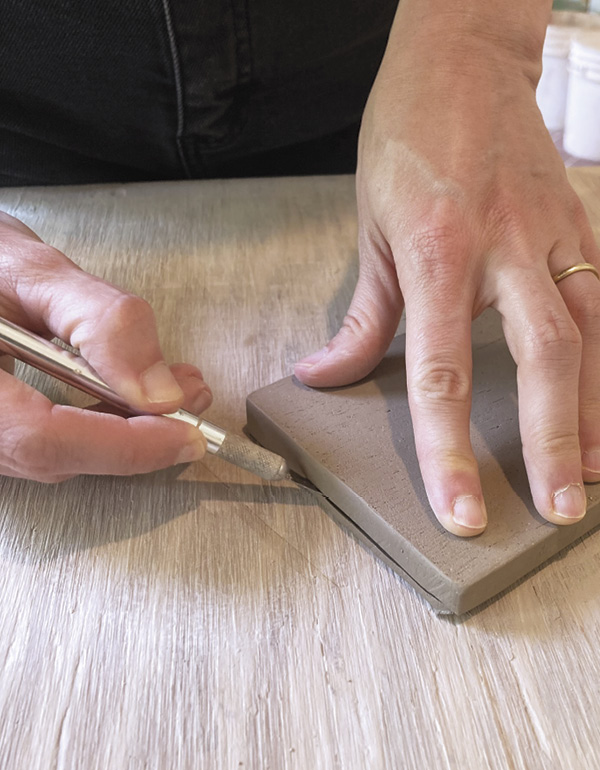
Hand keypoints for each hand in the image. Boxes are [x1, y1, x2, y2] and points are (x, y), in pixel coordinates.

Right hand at [0, 211, 211, 481]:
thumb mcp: (35, 274)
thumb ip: (102, 324)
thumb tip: (159, 388)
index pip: (44, 439)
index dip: (124, 444)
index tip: (183, 431)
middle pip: (57, 456)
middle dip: (139, 435)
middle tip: (192, 401)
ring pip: (59, 456)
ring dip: (127, 429)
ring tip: (178, 390)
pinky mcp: (0, 430)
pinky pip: (52, 443)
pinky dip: (102, 423)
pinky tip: (136, 397)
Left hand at [295, 11, 599, 535]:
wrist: (462, 60)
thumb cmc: (407, 141)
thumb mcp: (370, 230)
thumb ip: (360, 318)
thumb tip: (323, 377)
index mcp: (438, 254)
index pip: (442, 374)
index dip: (450, 450)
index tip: (462, 509)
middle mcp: (506, 249)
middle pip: (545, 362)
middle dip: (552, 443)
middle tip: (557, 510)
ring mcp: (554, 236)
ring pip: (593, 335)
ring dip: (598, 413)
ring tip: (592, 476)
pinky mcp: (581, 226)